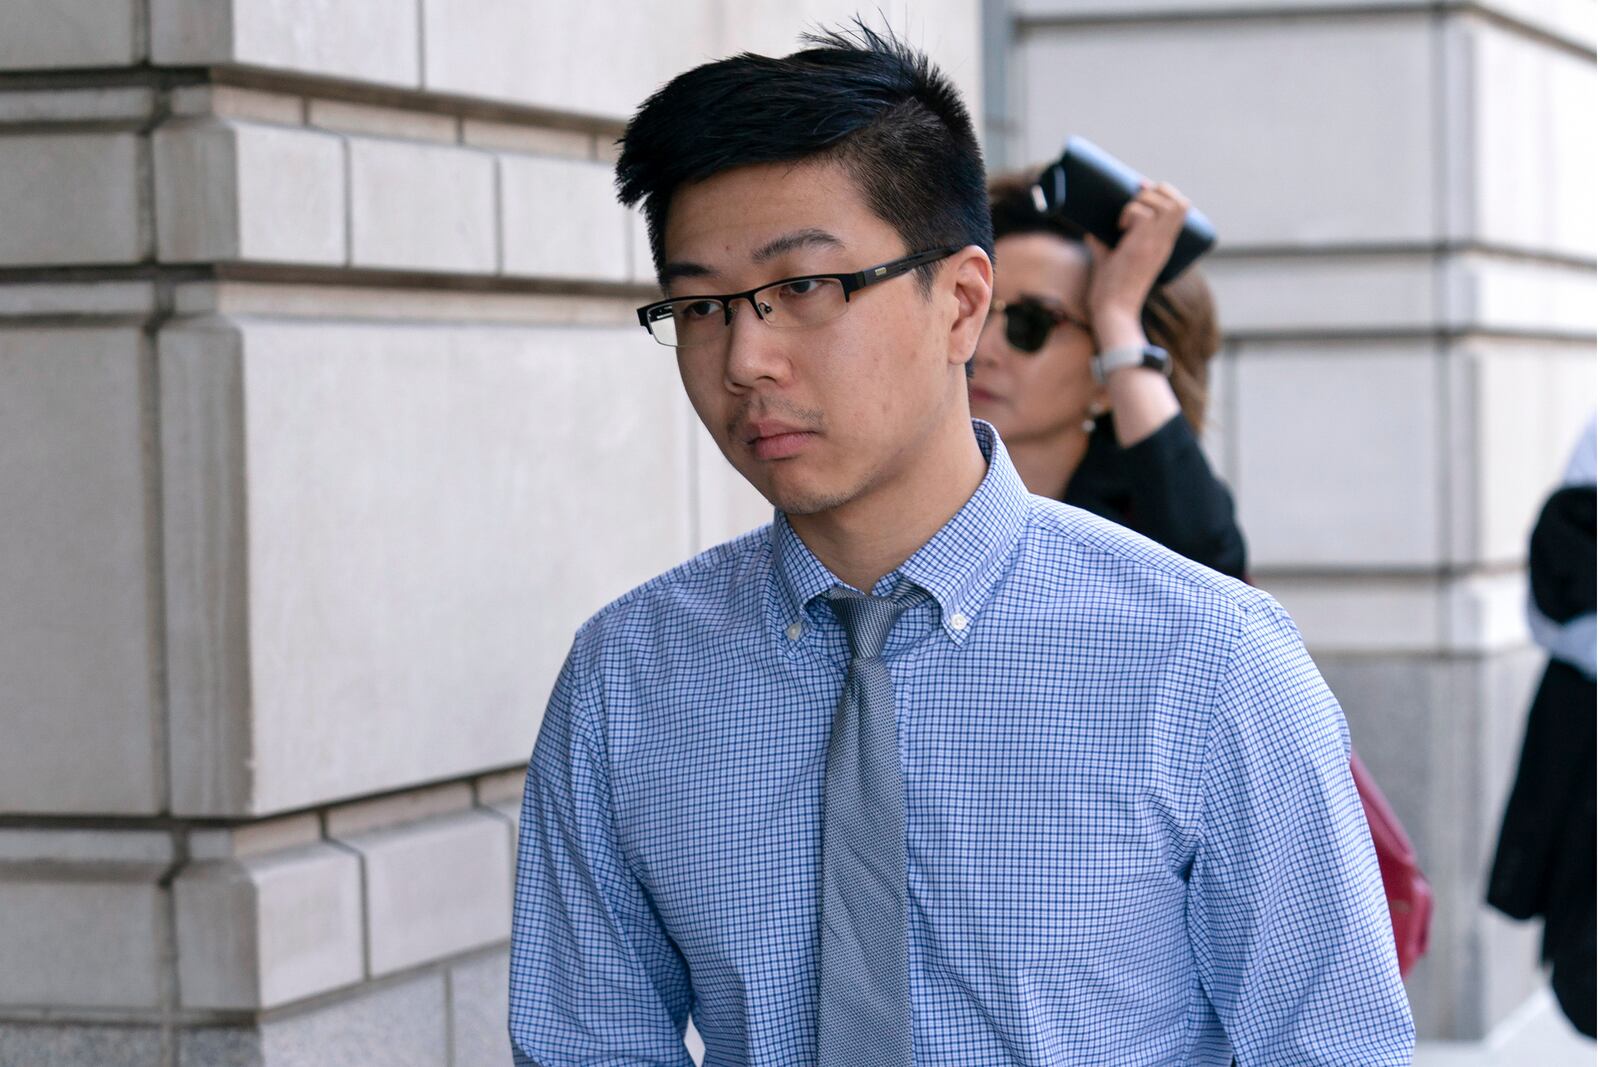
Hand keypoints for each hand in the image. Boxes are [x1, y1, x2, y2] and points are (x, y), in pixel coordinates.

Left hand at [1085, 181, 1189, 346]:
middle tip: (1133, 202)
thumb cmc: (1111, 290)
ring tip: (1125, 219)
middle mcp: (1165, 242)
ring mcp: (1156, 244)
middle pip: (1181, 202)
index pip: (1181, 208)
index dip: (1165, 193)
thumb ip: (1103, 243)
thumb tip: (1089, 229)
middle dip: (1157, 191)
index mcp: (1164, 245)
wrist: (1113, 310)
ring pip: (1167, 204)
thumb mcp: (1111, 259)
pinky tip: (1120, 227)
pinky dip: (1130, 212)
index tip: (1141, 191)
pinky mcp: (1142, 247)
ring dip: (1143, 201)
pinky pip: (1143, 214)